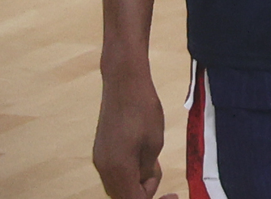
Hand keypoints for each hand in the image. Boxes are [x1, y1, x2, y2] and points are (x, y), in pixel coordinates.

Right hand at [93, 72, 175, 198]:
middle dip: (142, 191)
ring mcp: (99, 158)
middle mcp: (103, 169)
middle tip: (158, 170)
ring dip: (135, 182)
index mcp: (118, 170)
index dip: (153, 198)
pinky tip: (140, 155)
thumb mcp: (154, 143)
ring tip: (152, 161)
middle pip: (122, 196)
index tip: (171, 194)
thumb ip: (147, 170)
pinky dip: (127, 171)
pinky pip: (113, 171)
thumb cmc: (143, 110)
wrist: (123, 82)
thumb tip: (142, 181)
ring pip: (117, 185)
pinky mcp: (100, 148)